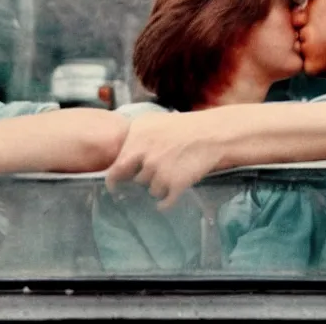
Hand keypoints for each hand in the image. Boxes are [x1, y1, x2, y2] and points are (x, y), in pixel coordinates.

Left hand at [105, 111, 229, 210]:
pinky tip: (165, 203)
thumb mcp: (151, 121)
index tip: (114, 187)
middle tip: (148, 178)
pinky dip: (164, 204)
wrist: (211, 134)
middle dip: (140, 181)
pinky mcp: (175, 184)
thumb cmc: (181, 125)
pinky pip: (164, 202)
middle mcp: (145, 157)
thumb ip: (133, 135)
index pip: (116, 168)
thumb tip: (120, 150)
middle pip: (135, 180)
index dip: (113, 180)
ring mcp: (160, 172)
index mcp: (136, 140)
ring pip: (151, 190)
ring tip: (169, 177)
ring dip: (157, 187)